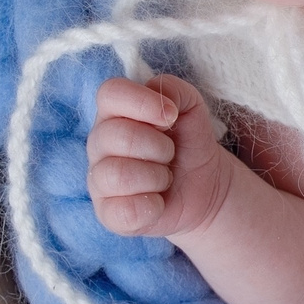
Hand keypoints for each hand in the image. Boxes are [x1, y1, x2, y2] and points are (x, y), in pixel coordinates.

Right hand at [86, 74, 232, 238]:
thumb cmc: (188, 143)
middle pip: (116, 135)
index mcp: (113, 113)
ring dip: (156, 176)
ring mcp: (99, 180)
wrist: (204, 186)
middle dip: (158, 146)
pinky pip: (122, 211)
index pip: (109, 93)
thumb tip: (160, 97)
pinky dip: (151, 207)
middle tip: (170, 153)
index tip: (170, 117)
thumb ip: (176, 90)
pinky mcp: (108, 213)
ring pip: (117, 174)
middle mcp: (99, 144)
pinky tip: (158, 201)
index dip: (142, 102)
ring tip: (165, 178)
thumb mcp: (191, 108)